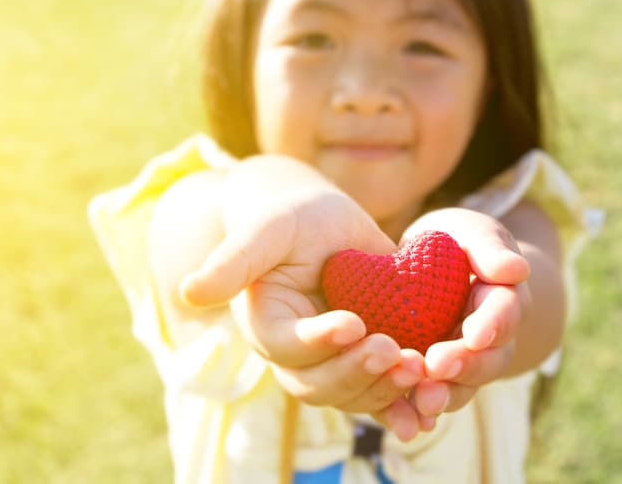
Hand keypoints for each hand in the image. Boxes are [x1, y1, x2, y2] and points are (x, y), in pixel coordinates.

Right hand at [179, 155, 429, 438]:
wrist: (317, 219)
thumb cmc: (285, 217)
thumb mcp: (263, 232)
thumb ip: (233, 262)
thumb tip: (189, 293)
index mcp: (267, 325)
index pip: (287, 347)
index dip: (318, 341)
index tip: (353, 324)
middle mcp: (296, 353)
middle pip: (320, 383)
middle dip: (358, 374)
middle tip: (397, 354)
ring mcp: (331, 360)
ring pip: (353, 394)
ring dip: (385, 390)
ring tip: (421, 371)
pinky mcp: (364, 356)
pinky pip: (380, 389)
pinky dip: (404, 401)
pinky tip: (432, 404)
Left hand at [400, 208, 530, 418]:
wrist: (432, 266)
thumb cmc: (456, 242)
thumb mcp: (472, 233)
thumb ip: (490, 249)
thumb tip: (516, 270)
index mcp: (502, 299)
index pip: (504, 312)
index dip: (492, 325)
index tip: (475, 334)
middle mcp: (489, 340)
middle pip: (486, 359)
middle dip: (464, 366)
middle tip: (438, 367)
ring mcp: (464, 363)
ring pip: (462, 387)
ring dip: (444, 396)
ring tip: (421, 401)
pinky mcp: (434, 378)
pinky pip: (431, 397)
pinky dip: (418, 412)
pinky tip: (405, 422)